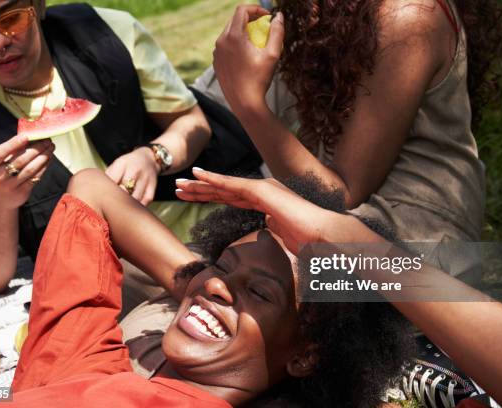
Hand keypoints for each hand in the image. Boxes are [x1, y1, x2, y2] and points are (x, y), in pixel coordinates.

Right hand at [0, 135, 54, 209]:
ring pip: (30, 169)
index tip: (27, 136)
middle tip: (47, 140)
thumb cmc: (1, 173)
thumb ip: (11, 150)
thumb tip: (30, 135)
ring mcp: (9, 185)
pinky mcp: (21, 192)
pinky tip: (48, 159)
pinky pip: (35, 177)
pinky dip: (44, 167)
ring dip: (43, 157)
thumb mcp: (0, 162)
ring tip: (50, 148)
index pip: (0, 152)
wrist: (0, 199)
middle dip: (36, 149)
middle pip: (19, 160)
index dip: (13, 144)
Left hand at [105, 147, 160, 205]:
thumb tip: (98, 192)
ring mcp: (145, 180)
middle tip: (111, 204)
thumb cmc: (127, 165)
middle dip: (116, 198)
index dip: (106, 191)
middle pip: (124, 190)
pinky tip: (131, 207)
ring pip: (134, 198)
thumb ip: (107, 177)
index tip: (102, 197)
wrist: (148, 159)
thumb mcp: (116, 165)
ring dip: (127, 205)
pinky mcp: (152, 188)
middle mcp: (135, 170)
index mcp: (123, 164)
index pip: (112, 180)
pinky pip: (144, 202)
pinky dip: (136, 207)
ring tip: (120, 208)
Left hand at [175, 168, 353, 253]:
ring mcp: (262, 188)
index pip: (232, 199)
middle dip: (200, 190)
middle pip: (224, 190)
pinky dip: (213, 179)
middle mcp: (262, 190)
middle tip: (179, 188)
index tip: (194, 198)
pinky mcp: (261, 190)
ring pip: (223, 185)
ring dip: (199, 184)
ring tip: (179, 184)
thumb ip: (274, 225)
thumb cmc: (308, 238)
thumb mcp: (284, 232)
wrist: (322, 235)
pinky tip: (197, 175)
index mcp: (265, 201)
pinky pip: (231, 185)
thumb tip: (268, 222)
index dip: (212, 197)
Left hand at [213, 6, 284, 113]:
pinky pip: (225, 46)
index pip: (242, 10)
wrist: (244, 103)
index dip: (256, 9)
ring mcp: (216, 53)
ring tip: (255, 42)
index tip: (267, 17)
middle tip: (263, 28)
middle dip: (250, 20)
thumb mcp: (272, 54)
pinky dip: (235, 44)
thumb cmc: (259, 79)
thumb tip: (278, 17)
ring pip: (228, 33)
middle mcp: (221, 42)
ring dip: (242, 32)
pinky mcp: (216, 62)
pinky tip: (246, 56)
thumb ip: (277, 32)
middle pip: (234, 20)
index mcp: (233, 37)